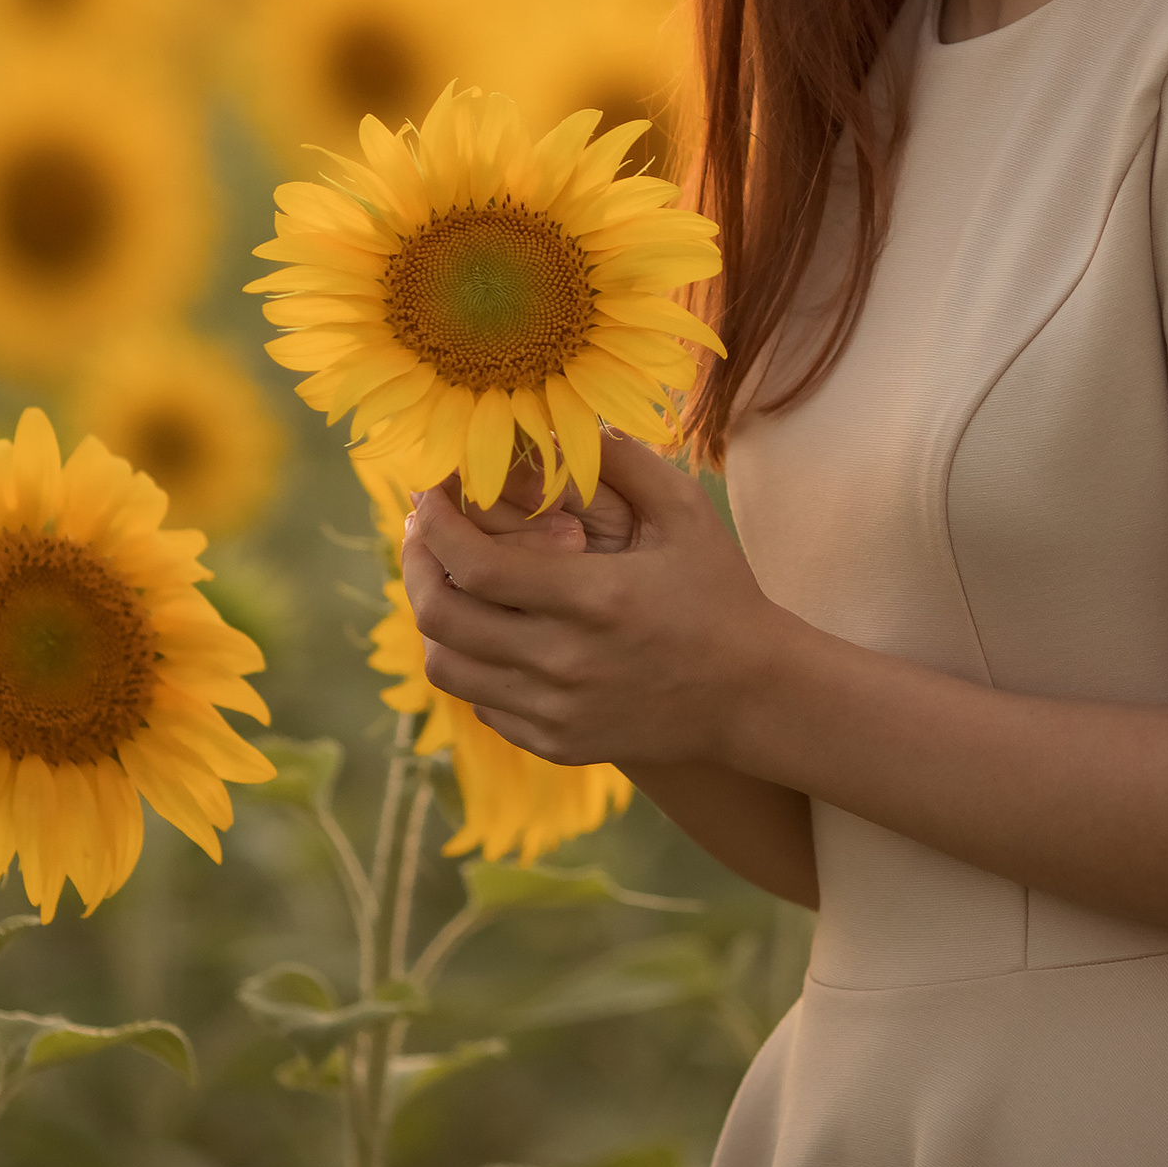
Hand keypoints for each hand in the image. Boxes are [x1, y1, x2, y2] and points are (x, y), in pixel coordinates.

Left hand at [402, 432, 789, 770]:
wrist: (752, 695)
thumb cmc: (721, 594)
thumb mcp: (686, 513)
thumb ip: (624, 461)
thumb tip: (561, 423)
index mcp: (593, 598)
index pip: (474, 564)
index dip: (435, 525)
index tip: (429, 496)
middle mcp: (565, 661)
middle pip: (441, 616)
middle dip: (415, 565)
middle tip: (421, 532)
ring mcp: (557, 710)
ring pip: (447, 667)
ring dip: (433, 618)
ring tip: (444, 580)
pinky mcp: (557, 743)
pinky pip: (480, 703)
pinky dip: (470, 664)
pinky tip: (487, 631)